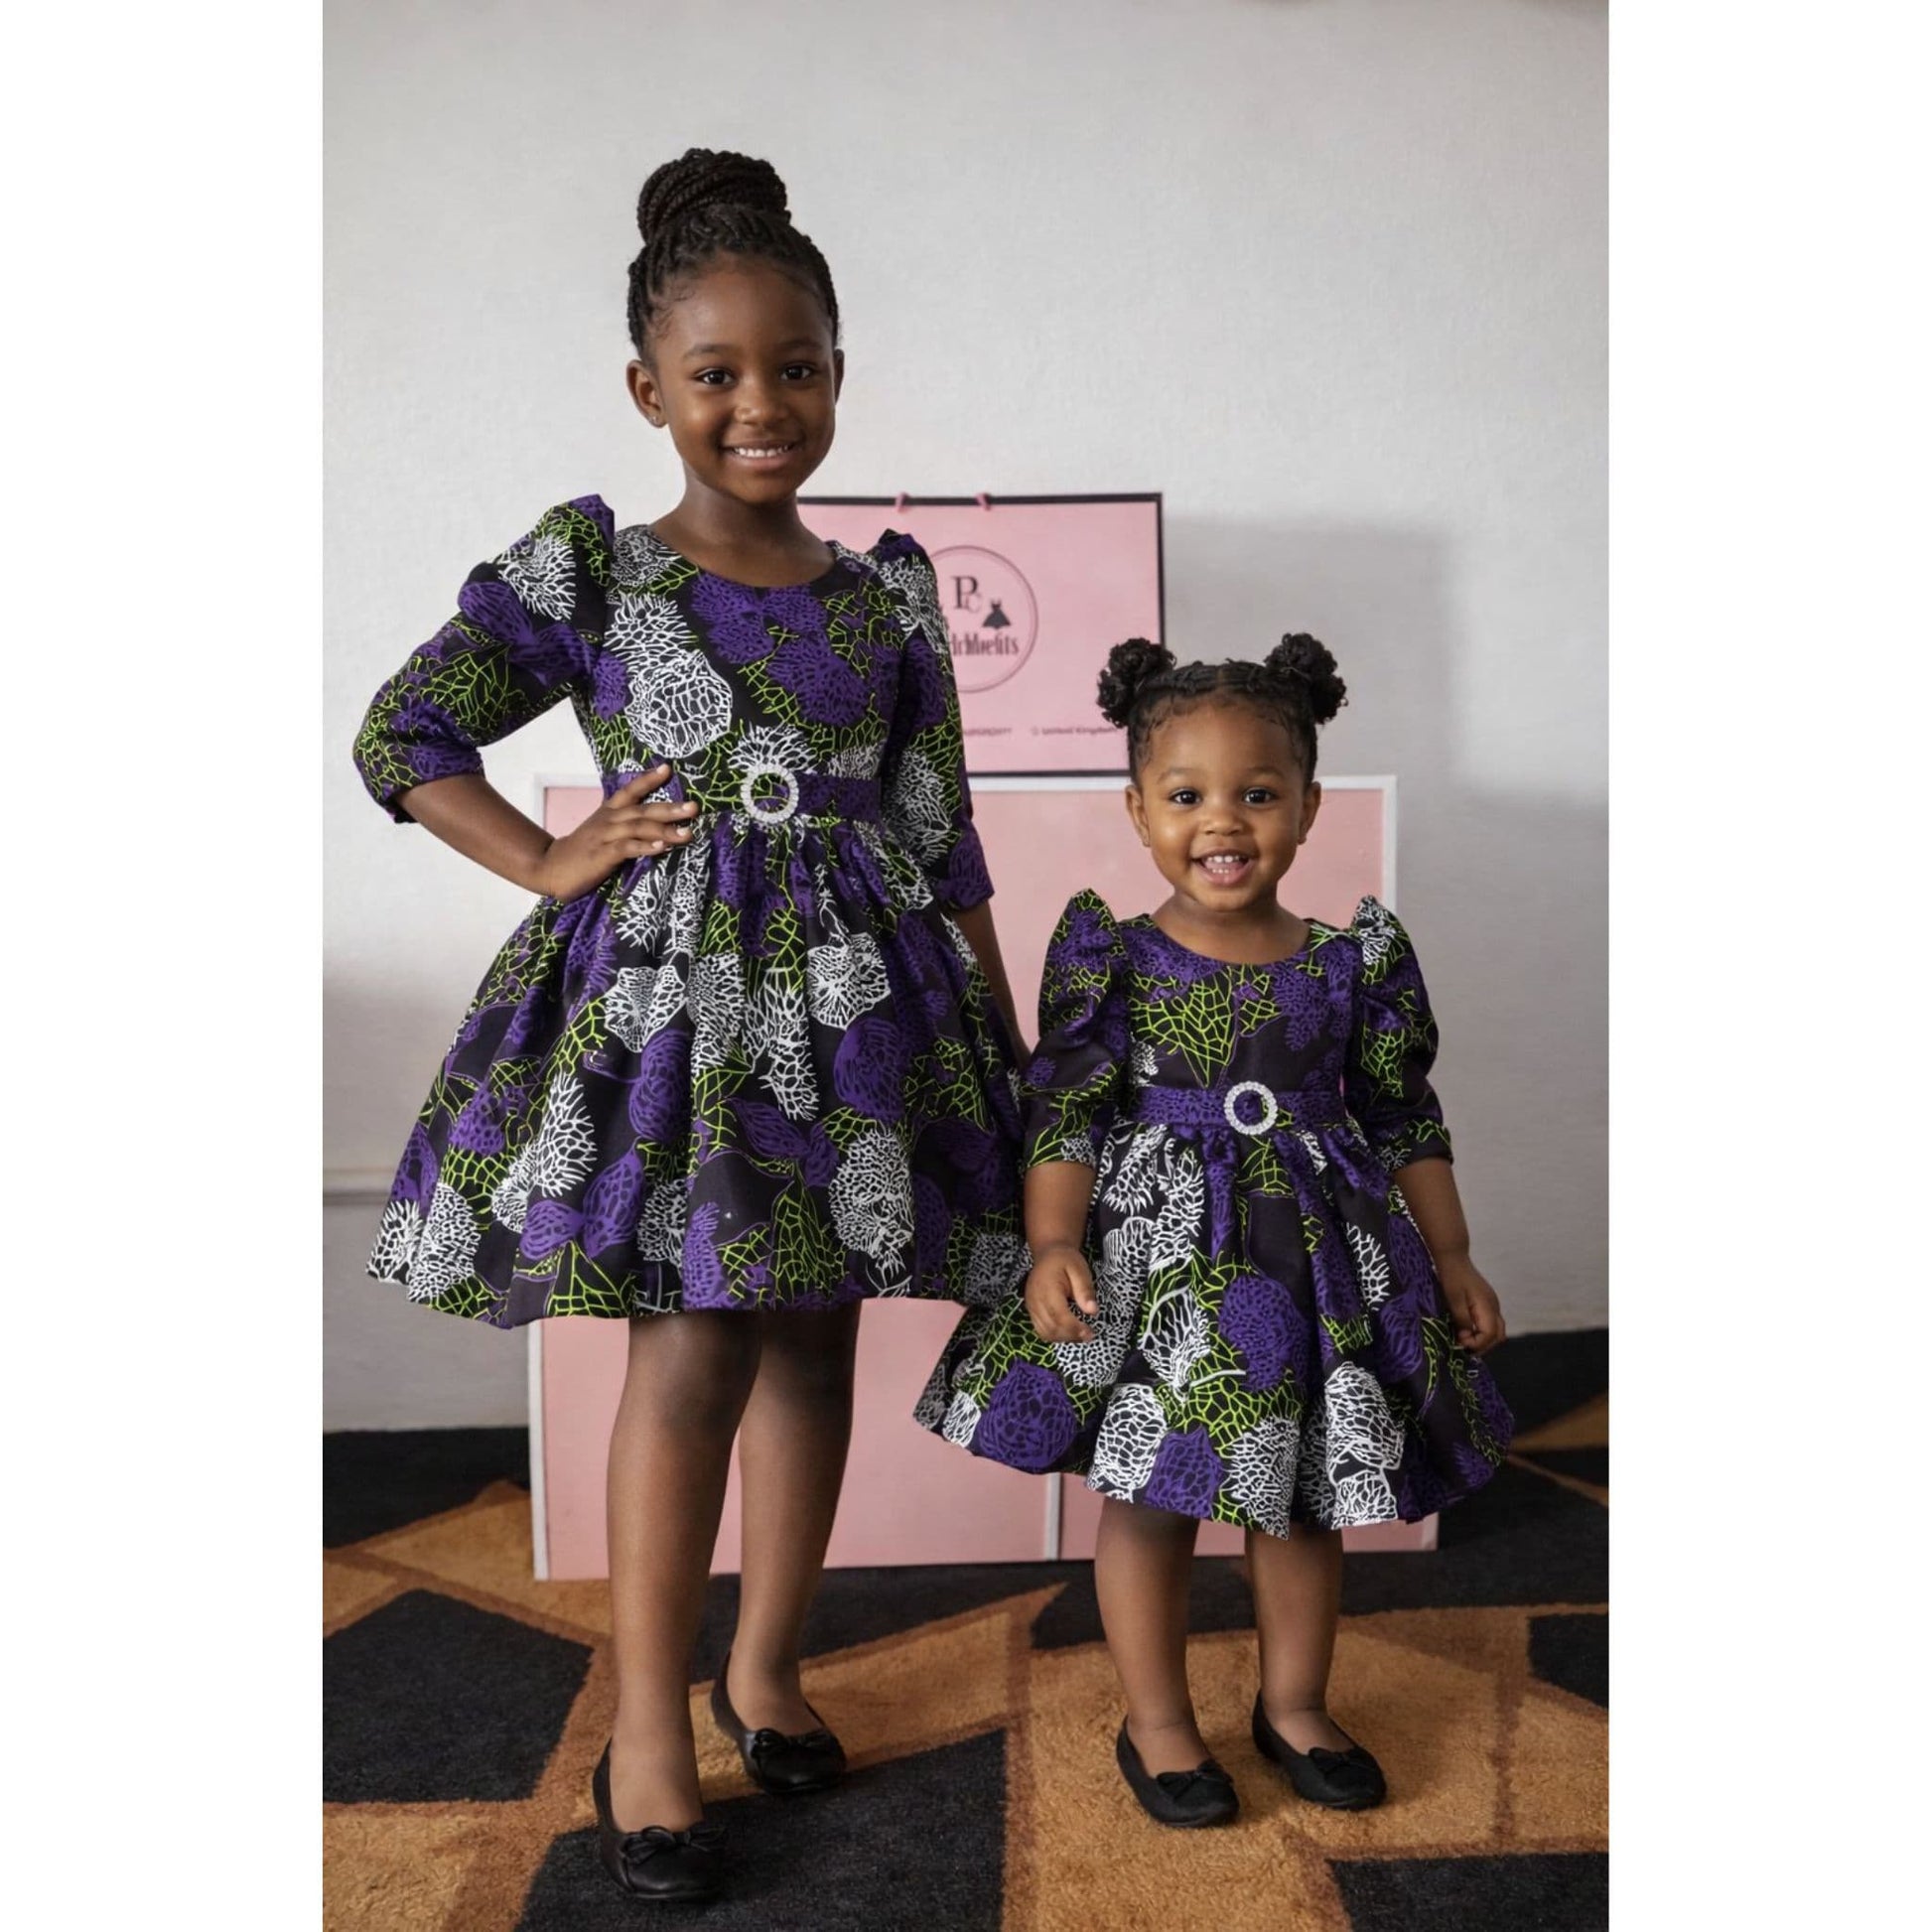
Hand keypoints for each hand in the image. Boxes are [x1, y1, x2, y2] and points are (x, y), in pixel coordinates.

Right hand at [530, 765, 697, 901]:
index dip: (648, 779)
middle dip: (670, 808)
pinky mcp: (602, 855)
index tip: (668, 768)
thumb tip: (657, 828)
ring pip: (638, 827)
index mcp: (609, 812)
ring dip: (664, 829)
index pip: (630, 790)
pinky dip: (645, 846)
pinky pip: (626, 848)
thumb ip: (625, 828)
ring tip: (687, 832)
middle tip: (694, 807)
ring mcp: (604, 836)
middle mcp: (608, 820)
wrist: (550, 867)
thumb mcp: (602, 832)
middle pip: (642, 809)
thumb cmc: (583, 852)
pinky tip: (661, 847)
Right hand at [1024, 1243, 1098, 1343]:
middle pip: (1051, 1327)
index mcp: (1047, 1287)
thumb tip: (1092, 1311)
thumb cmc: (1065, 1260)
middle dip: (1071, 1336)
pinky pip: (1041, 1330)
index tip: (1090, 1333)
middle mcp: (1035, 1299)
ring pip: (1045, 1332)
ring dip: (1064, 1338)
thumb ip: (1085, 1290)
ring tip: (1081, 1334)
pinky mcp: (1031, 1310)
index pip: (1059, 1315)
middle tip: (1089, 1335)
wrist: (1049, 1253)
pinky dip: (1055, 1335)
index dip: (1074, 1328)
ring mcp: (1031, 1306)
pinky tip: (1069, 1331)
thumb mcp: (1080, 1269)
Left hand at [1437, 1254, 1505, 1354]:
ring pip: (1496, 1330)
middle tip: (1464, 1348)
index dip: (1477, 1344)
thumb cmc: (1452, 1277)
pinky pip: (1490, 1322)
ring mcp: (1492, 1304)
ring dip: (1483, 1340)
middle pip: (1498, 1336)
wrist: (1454, 1258)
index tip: (1460, 1343)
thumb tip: (1465, 1339)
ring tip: (1464, 1342)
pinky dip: (1482, 1332)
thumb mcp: (1453, 1300)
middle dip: (1483, 1346)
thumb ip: (1462, 1321)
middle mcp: (1494, 1307)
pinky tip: (1466, 1331)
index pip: (1490, 1334)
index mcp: (1487, 1306)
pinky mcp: (1487, 1302)